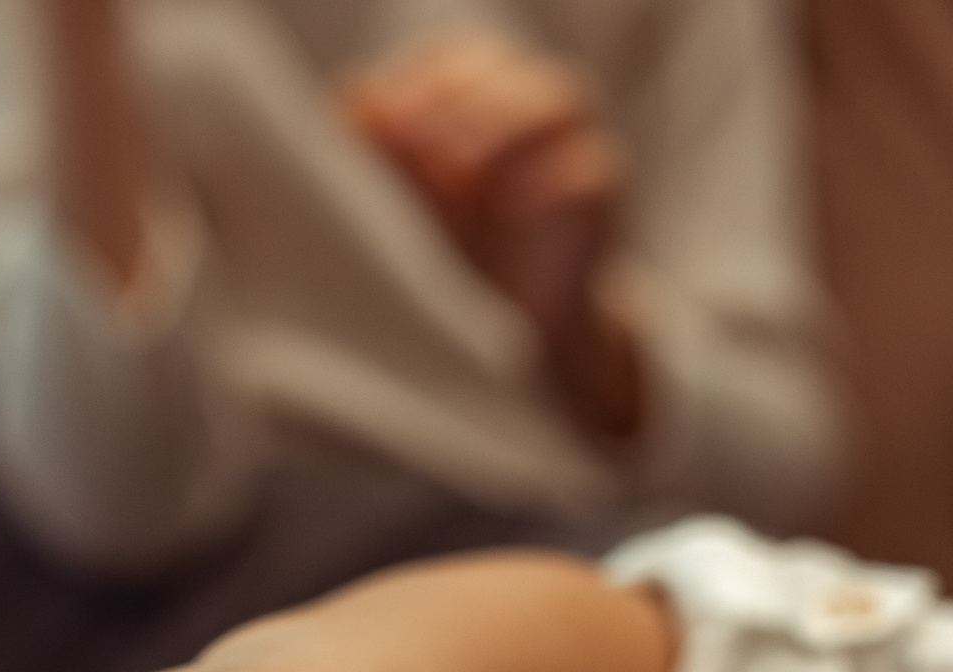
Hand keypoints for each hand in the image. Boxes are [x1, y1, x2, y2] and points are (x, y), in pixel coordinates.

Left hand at [343, 31, 644, 436]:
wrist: (520, 328)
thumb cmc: (459, 253)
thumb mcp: (410, 203)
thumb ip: (382, 151)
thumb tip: (350, 97)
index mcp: (482, 99)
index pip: (454, 61)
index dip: (418, 83)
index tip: (381, 124)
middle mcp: (533, 110)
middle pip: (503, 69)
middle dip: (454, 101)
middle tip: (412, 143)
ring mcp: (577, 145)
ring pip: (556, 101)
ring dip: (501, 126)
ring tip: (456, 171)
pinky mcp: (602, 193)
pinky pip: (588, 169)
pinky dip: (545, 183)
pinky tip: (506, 210)